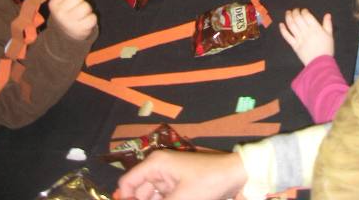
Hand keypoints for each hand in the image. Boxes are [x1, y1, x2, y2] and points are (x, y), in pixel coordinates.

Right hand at [49, 0, 96, 40]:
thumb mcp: (61, 0)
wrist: (65, 34)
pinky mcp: (81, 29)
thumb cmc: (65, 12)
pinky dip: (91, 18)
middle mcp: (60, 14)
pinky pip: (93, 17)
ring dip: (87, 9)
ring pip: (86, 7)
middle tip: (77, 6)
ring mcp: (70, 23)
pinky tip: (85, 20)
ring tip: (81, 13)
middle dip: (80, 0)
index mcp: (54, 4)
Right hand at [116, 150, 246, 199]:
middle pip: (138, 193)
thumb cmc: (207, 181)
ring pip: (150, 198)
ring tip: (179, 198)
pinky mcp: (177, 188)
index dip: (124, 198)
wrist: (234, 177)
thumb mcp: (180, 199)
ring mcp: (167, 179)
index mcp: (155, 164)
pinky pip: (162, 199)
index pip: (127, 182)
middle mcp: (158, 168)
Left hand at [279, 8, 333, 66]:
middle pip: (298, 18)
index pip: (307, 16)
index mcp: (315, 28)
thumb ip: (328, 24)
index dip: (304, 11)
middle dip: (295, 12)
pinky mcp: (294, 45)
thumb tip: (327, 14)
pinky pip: (287, 36)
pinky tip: (281, 24)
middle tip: (295, 10)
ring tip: (288, 13)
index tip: (303, 10)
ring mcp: (299, 38)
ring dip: (288, 17)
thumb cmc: (326, 49)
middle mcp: (306, 31)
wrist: (320, 63)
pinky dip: (283, 30)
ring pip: (291, 25)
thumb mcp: (330, 35)